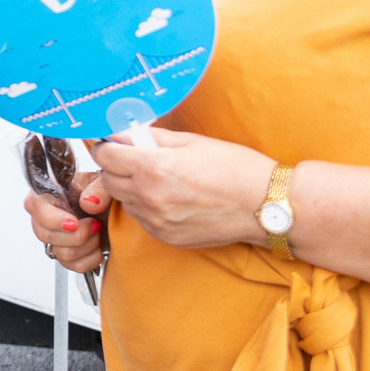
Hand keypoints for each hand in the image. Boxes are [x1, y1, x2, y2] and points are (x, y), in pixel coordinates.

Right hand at [23, 171, 108, 273]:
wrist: (113, 211)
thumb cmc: (103, 194)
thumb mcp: (105, 183)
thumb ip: (99, 189)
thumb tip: (89, 202)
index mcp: (50, 194)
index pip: (34, 206)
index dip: (52, 218)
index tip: (74, 223)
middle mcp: (47, 218)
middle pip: (44, 234)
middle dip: (76, 235)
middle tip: (94, 224)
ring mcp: (55, 239)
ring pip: (60, 253)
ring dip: (87, 245)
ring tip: (98, 232)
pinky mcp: (67, 255)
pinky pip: (74, 266)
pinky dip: (91, 258)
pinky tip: (97, 245)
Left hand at [92, 127, 276, 248]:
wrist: (265, 205)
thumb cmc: (235, 169)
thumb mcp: (191, 141)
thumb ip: (151, 138)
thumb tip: (123, 134)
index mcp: (153, 168)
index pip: (105, 156)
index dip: (108, 147)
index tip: (115, 144)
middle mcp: (150, 197)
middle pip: (108, 180)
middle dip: (117, 167)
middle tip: (137, 159)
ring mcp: (156, 221)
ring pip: (123, 200)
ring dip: (131, 188)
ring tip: (161, 179)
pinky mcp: (165, 237)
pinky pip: (141, 218)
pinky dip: (147, 207)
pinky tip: (171, 197)